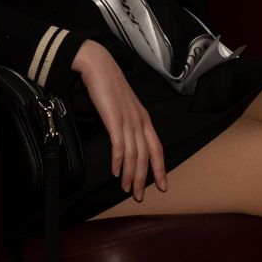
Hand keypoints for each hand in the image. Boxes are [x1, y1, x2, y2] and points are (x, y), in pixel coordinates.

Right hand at [74, 42, 168, 200]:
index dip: (161, 168)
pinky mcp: (115, 119)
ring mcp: (128, 120)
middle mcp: (140, 121)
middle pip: (146, 156)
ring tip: (126, 189)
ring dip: (130, 174)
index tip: (163, 185)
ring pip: (134, 154)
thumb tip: (126, 142)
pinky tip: (115, 172)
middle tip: (139, 196)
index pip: (157, 148)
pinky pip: (119, 145)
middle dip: (143, 178)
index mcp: (145, 119)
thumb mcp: (124, 107)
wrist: (98, 65)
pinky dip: (118, 161)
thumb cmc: (109, 86)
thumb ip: (127, 123)